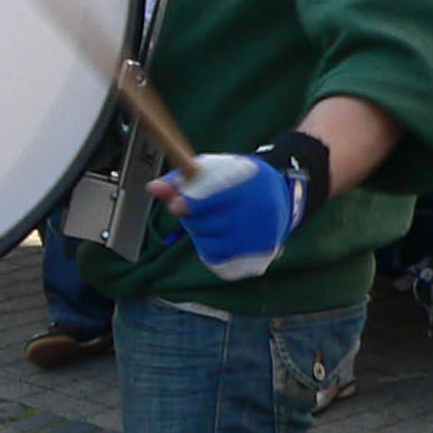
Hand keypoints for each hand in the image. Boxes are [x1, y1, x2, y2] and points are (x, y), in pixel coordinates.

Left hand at [153, 153, 306, 281]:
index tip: (177, 205)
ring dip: (201, 235)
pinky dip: (210, 251)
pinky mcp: (257, 260)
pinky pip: (218, 261)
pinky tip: (219, 238)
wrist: (279, 199)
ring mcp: (260, 240)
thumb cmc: (239, 182)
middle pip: (208, 223)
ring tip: (214, 222)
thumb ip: (182, 180)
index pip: (216, 198)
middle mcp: (260, 215)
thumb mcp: (214, 170)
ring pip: (210, 245)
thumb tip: (152, 188)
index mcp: (251, 187)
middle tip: (200, 210)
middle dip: (194, 217)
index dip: (192, 203)